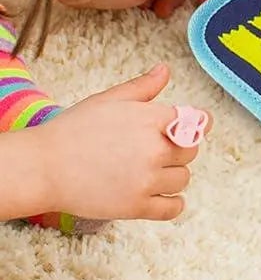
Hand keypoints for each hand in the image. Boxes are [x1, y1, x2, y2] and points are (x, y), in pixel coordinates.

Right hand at [29, 66, 204, 220]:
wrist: (42, 167)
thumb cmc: (73, 131)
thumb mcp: (109, 100)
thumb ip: (143, 87)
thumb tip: (164, 70)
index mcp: (152, 120)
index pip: (198, 122)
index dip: (195, 124)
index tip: (187, 129)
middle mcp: (155, 150)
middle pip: (191, 151)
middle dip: (178, 149)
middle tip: (155, 150)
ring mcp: (146, 180)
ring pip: (183, 179)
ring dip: (172, 175)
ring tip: (149, 172)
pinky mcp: (136, 207)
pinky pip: (172, 209)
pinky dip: (173, 204)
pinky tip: (162, 197)